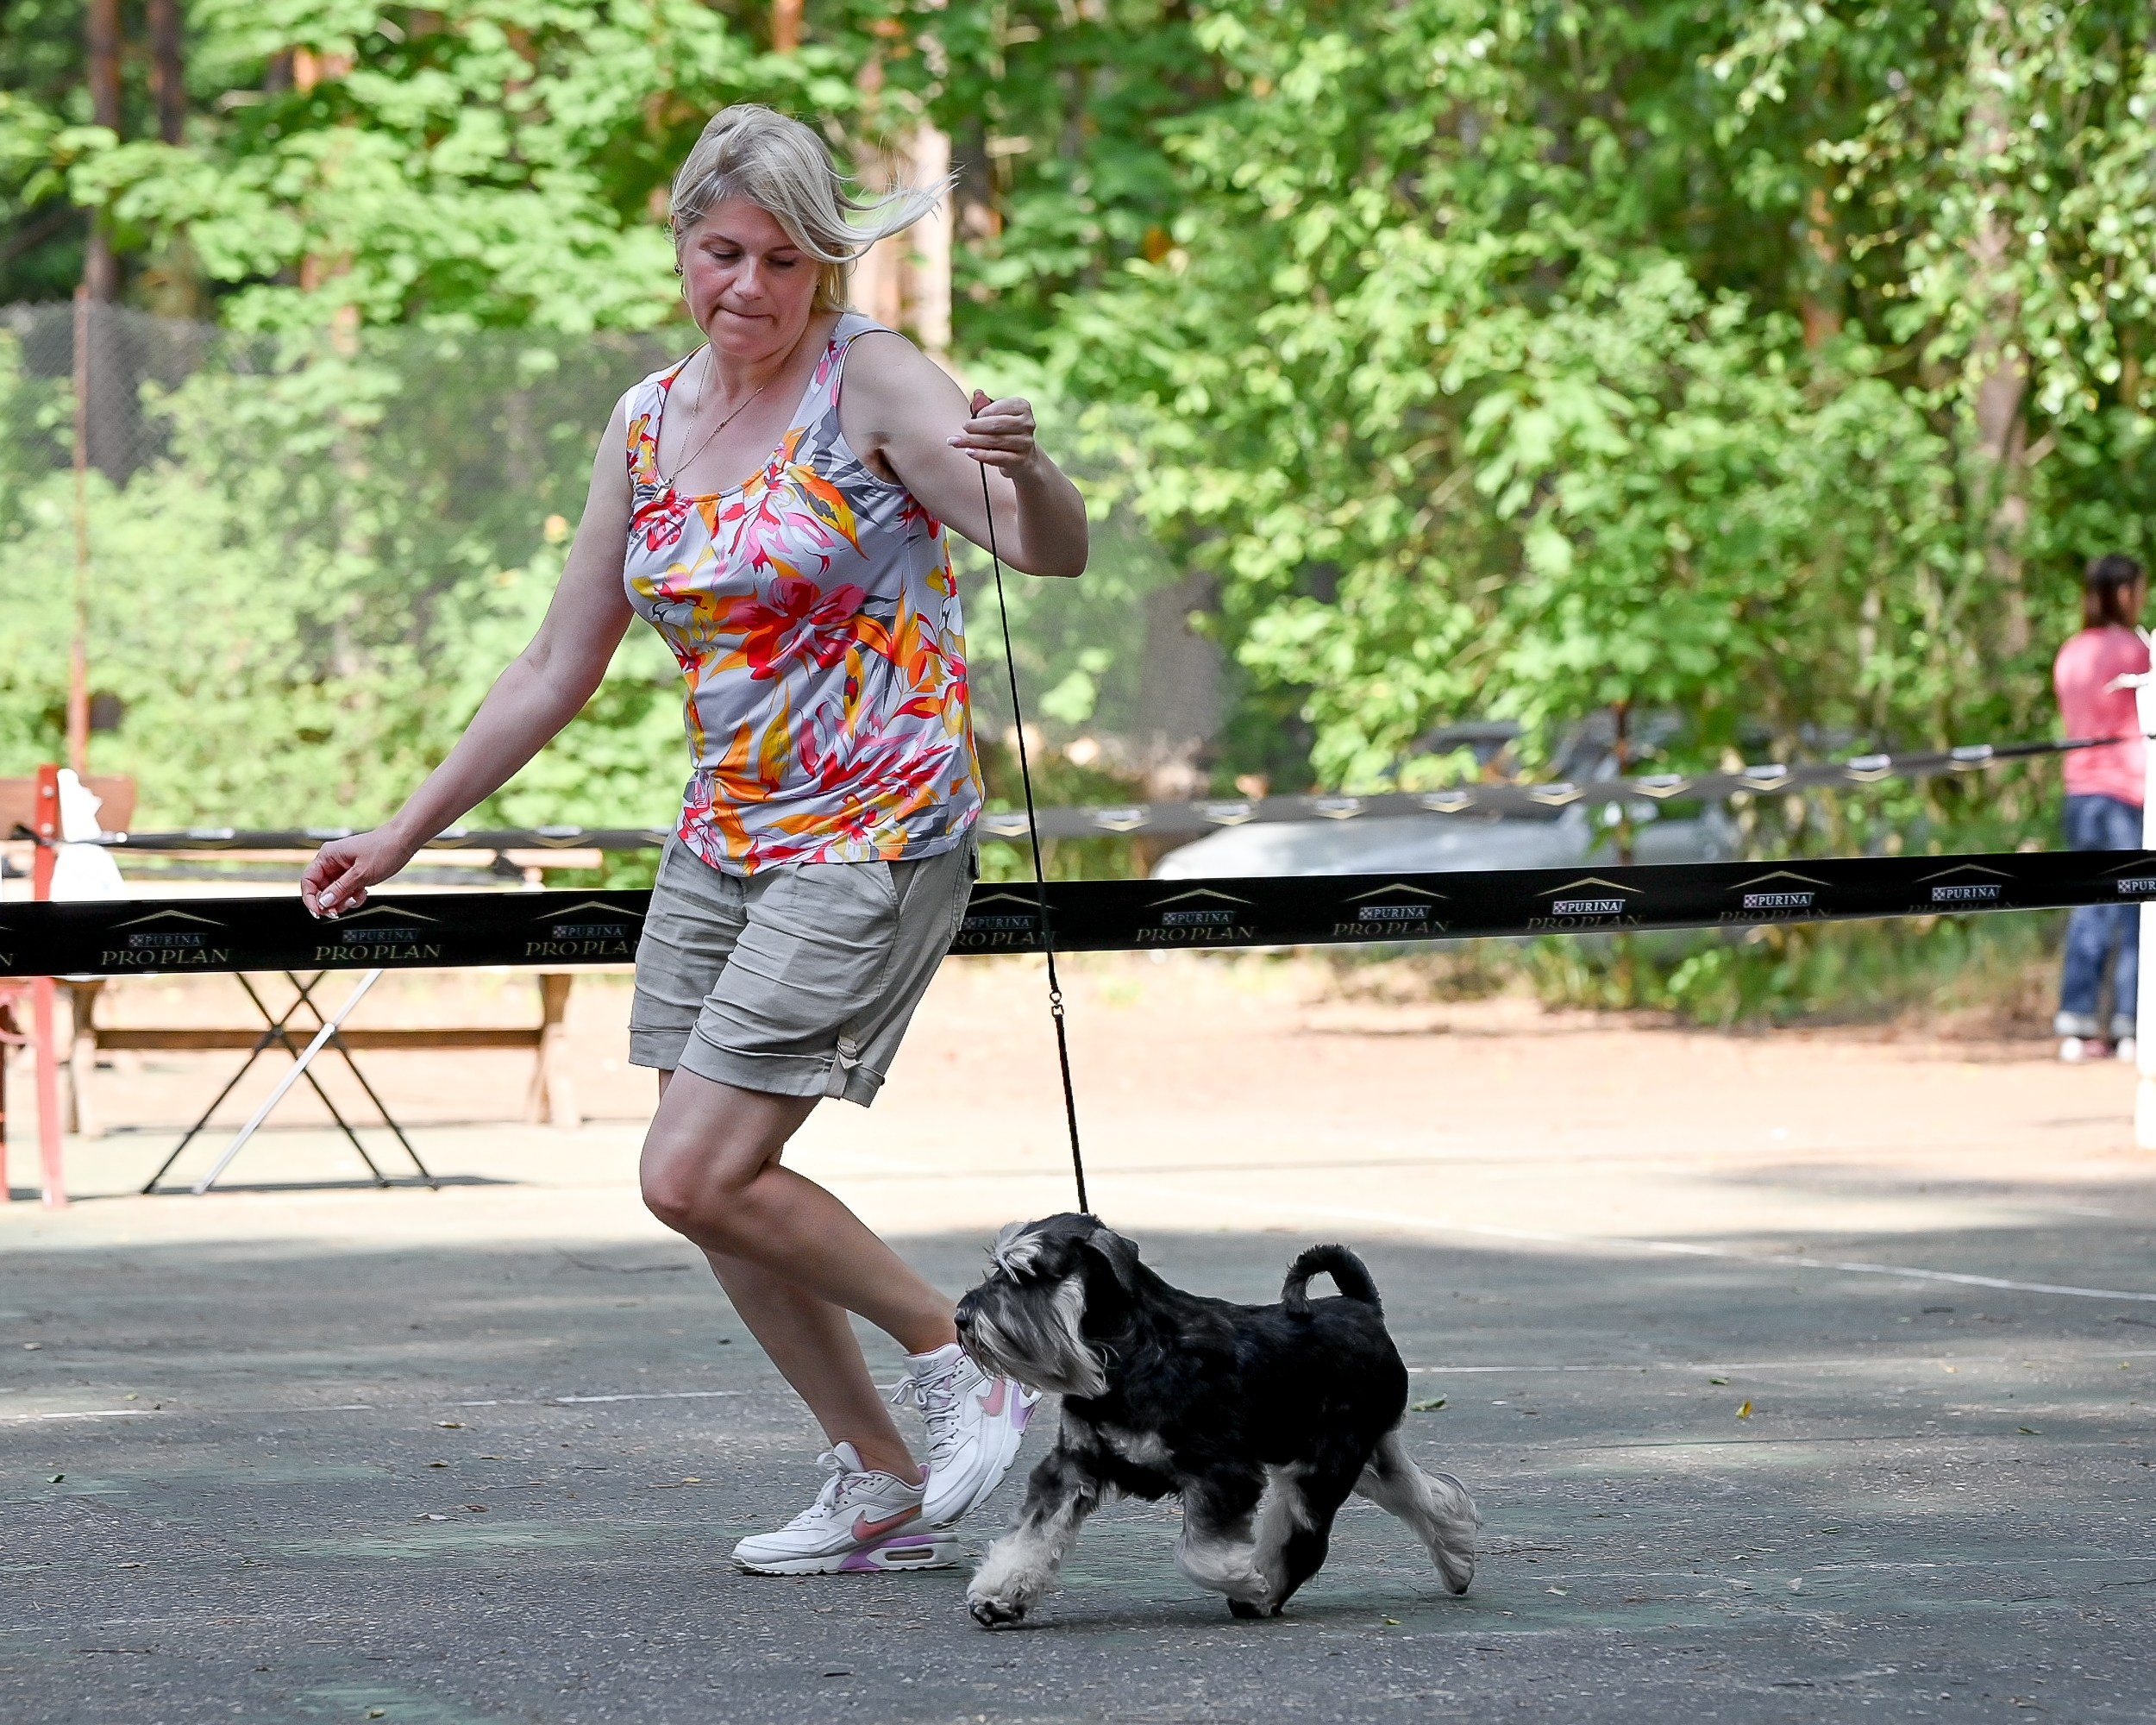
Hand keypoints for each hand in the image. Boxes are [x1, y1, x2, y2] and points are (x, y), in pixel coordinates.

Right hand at [301, 826, 418, 918]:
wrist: (404, 841)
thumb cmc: (384, 849)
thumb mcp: (361, 873)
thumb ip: (341, 889)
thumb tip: (324, 902)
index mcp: (328, 856)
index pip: (308, 880)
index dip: (310, 898)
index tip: (319, 911)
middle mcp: (332, 862)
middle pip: (320, 890)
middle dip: (331, 902)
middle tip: (339, 911)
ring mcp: (343, 868)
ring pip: (334, 893)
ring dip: (344, 900)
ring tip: (358, 896)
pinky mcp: (353, 874)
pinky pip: (346, 891)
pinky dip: (353, 896)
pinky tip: (363, 893)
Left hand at [949, 390, 1041, 475]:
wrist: (1022, 457)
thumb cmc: (1005, 431)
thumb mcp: (998, 416)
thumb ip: (986, 406)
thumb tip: (977, 394)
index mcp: (1022, 407)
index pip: (999, 408)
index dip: (982, 413)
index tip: (971, 419)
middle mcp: (1027, 424)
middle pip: (996, 425)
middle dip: (975, 427)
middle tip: (962, 428)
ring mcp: (1025, 443)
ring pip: (995, 441)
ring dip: (972, 441)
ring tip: (956, 442)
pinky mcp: (1020, 460)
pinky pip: (998, 457)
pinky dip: (981, 455)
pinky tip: (969, 452)